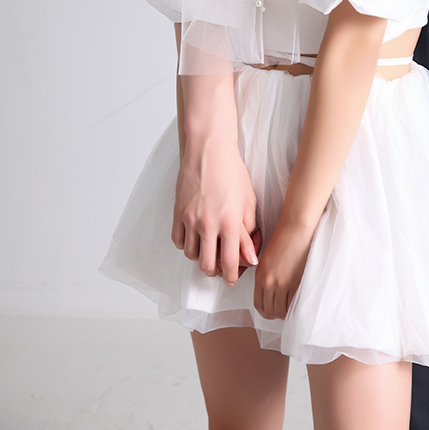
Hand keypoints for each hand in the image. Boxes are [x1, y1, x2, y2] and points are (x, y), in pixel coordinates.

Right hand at [172, 140, 257, 285]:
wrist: (209, 150)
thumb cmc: (232, 171)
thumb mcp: (249, 201)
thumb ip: (249, 232)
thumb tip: (250, 257)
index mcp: (230, 222)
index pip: (230, 263)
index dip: (233, 276)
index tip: (233, 278)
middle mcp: (208, 224)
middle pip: (207, 265)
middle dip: (216, 271)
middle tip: (221, 266)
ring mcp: (190, 219)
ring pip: (191, 255)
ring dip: (201, 257)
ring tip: (208, 248)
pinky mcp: (178, 212)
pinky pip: (178, 241)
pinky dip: (186, 244)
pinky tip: (194, 237)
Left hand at [253, 219, 313, 319]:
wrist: (296, 227)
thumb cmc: (284, 237)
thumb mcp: (268, 258)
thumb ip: (267, 275)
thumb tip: (272, 290)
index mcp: (260, 275)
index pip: (259, 304)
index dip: (266, 311)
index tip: (272, 311)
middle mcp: (269, 282)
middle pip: (269, 311)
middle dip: (276, 314)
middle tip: (283, 312)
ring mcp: (282, 284)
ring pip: (282, 310)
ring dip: (286, 312)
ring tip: (292, 308)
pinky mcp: (296, 282)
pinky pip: (294, 303)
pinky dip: (296, 307)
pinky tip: (299, 303)